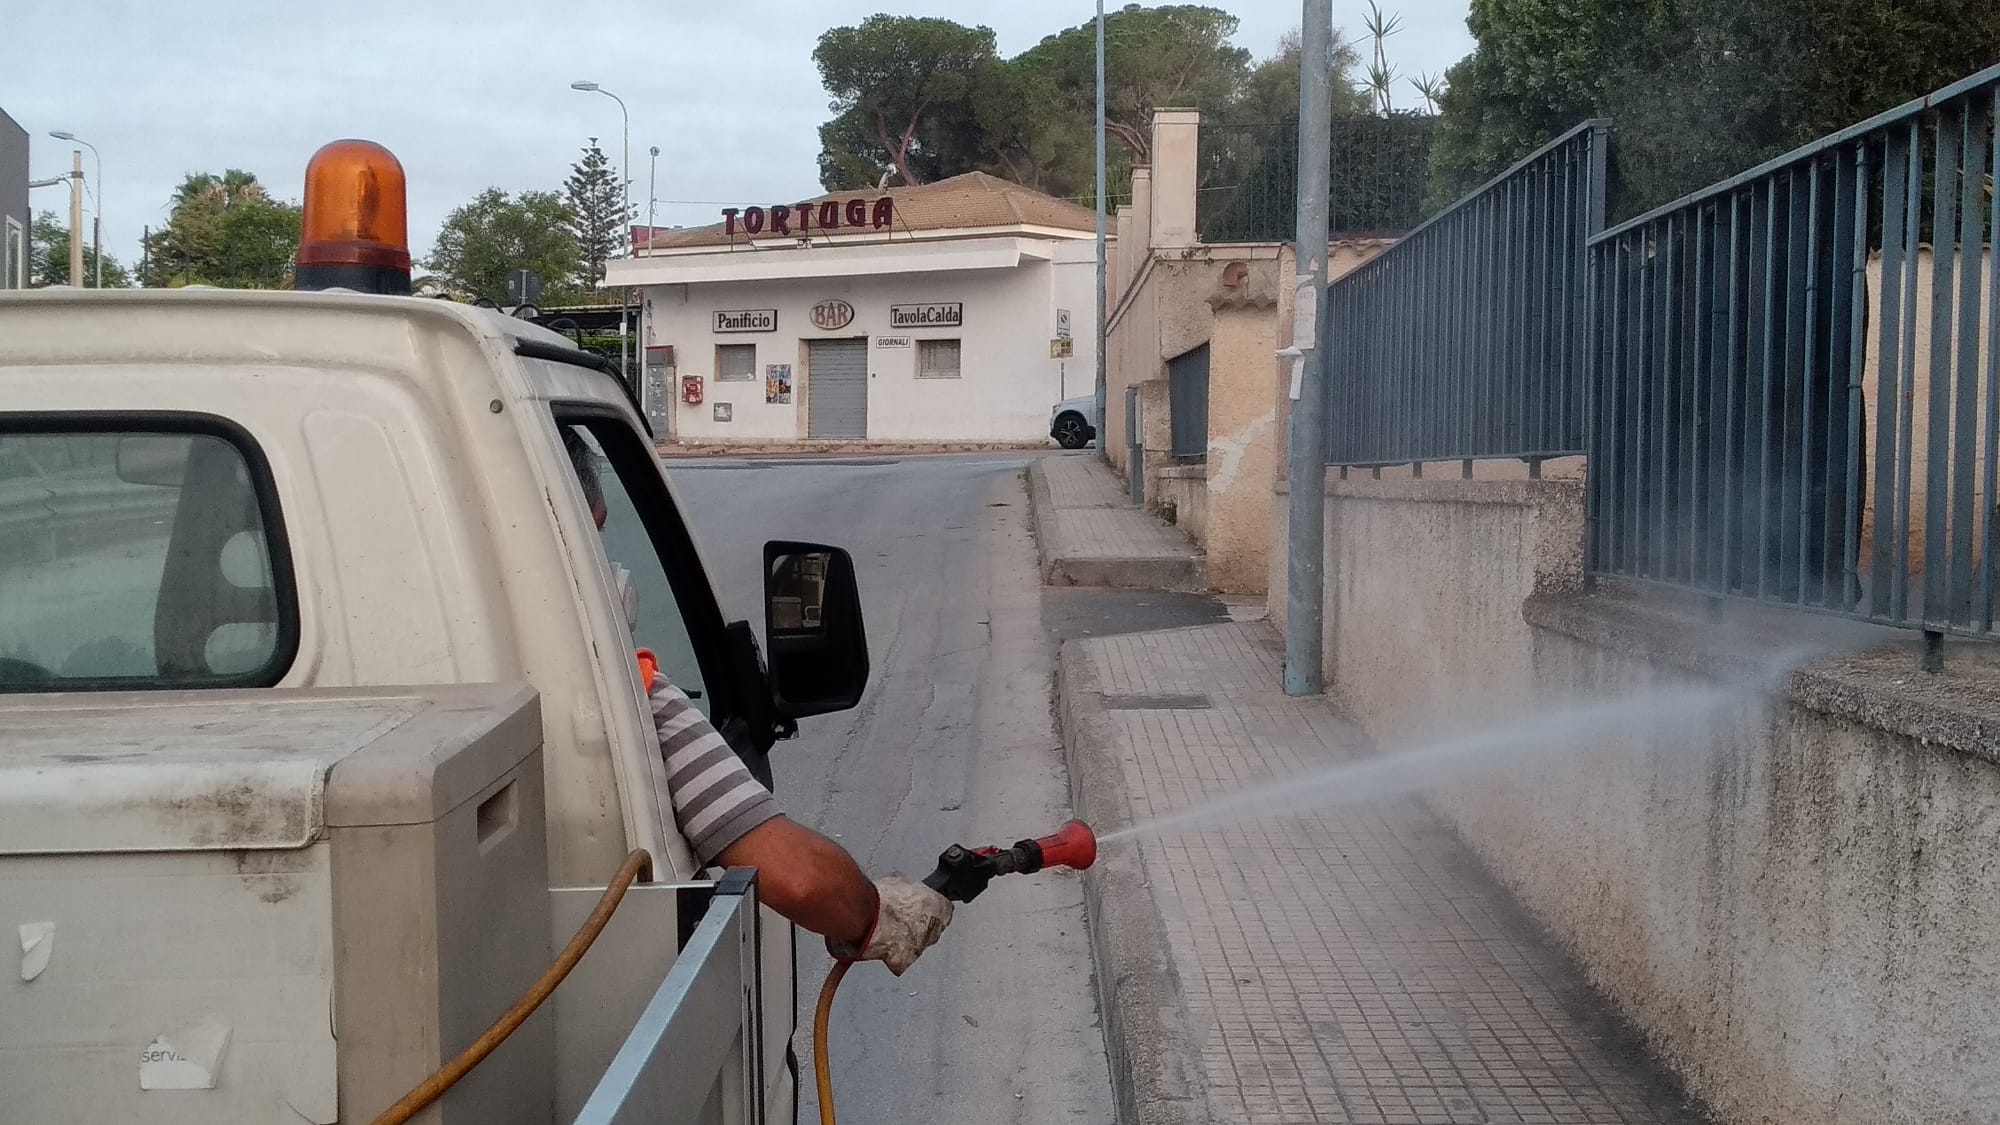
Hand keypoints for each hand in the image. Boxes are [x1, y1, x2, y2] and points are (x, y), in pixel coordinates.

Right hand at [829, 875, 953, 974]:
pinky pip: (902, 960)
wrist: (867, 916)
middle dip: (921, 924)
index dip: (932, 906)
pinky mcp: (904, 961)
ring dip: (908, 940)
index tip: (923, 906)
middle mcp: (934, 929)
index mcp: (939, 908)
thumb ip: (912, 888)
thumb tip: (907, 887)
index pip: (945, 909)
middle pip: (933, 928)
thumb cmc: (884, 897)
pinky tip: (884, 945)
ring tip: (890, 930)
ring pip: (919, 945)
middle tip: (904, 918)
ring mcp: (920, 947)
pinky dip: (893, 955)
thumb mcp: (902, 880)